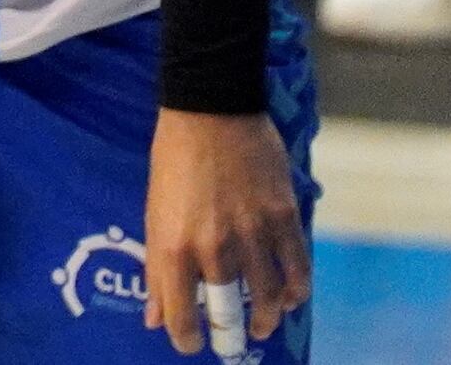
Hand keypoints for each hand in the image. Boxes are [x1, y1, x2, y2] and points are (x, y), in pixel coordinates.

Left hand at [144, 106, 307, 356]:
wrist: (210, 109)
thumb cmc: (174, 160)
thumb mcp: (153, 211)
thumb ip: (157, 268)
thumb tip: (155, 317)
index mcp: (173, 246)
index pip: (180, 315)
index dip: (185, 338)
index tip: (190, 344)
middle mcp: (213, 248)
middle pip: (228, 314)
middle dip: (229, 335)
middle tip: (231, 340)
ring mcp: (252, 235)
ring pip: (267, 299)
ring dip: (264, 318)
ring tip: (260, 324)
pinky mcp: (283, 219)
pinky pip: (297, 271)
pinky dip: (295, 292)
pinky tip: (287, 298)